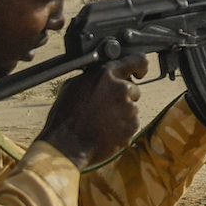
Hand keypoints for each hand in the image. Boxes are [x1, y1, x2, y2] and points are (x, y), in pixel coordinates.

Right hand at [35, 54, 151, 168]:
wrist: (67, 145)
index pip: (136, 60)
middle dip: (123, 97)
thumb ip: (95, 77)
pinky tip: (106, 131)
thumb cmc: (66, 117)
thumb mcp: (74, 86)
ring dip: (121, 113)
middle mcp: (121, 88)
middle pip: (132, 89)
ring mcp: (128, 108)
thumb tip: (105, 77)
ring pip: (131, 108)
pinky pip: (131, 124)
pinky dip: (122, 128)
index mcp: (105, 75)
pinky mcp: (132, 126)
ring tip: (101, 122)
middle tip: (105, 108)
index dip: (140, 66)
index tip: (140, 71)